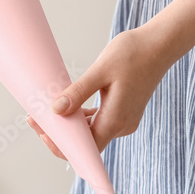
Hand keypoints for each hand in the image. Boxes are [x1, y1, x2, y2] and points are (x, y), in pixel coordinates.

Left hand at [27, 26, 172, 156]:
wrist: (159, 45)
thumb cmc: (132, 54)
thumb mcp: (99, 72)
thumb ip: (78, 93)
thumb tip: (56, 111)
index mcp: (116, 120)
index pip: (86, 148)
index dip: (63, 146)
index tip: (42, 132)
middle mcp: (122, 125)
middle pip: (86, 141)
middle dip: (60, 133)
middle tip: (34, 117)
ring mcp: (124, 119)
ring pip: (91, 131)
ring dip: (69, 124)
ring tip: (43, 110)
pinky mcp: (123, 111)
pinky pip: (98, 120)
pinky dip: (81, 117)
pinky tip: (65, 105)